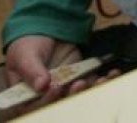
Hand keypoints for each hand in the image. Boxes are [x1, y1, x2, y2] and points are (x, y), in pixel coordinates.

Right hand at [2, 35, 118, 115]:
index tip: (56, 87)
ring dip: (91, 89)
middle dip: (73, 96)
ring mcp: (64, 87)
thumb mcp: (25, 55)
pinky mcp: (79, 78)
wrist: (46, 30)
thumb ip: (32, 70)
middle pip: (60, 103)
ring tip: (101, 80)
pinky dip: (102, 80)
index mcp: (27, 95)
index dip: (47, 100)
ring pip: (78, 95)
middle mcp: (46, 95)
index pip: (35, 106)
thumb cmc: (28, 45)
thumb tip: (42, 85)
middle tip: (81, 83)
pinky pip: (91, 83)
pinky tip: (112, 74)